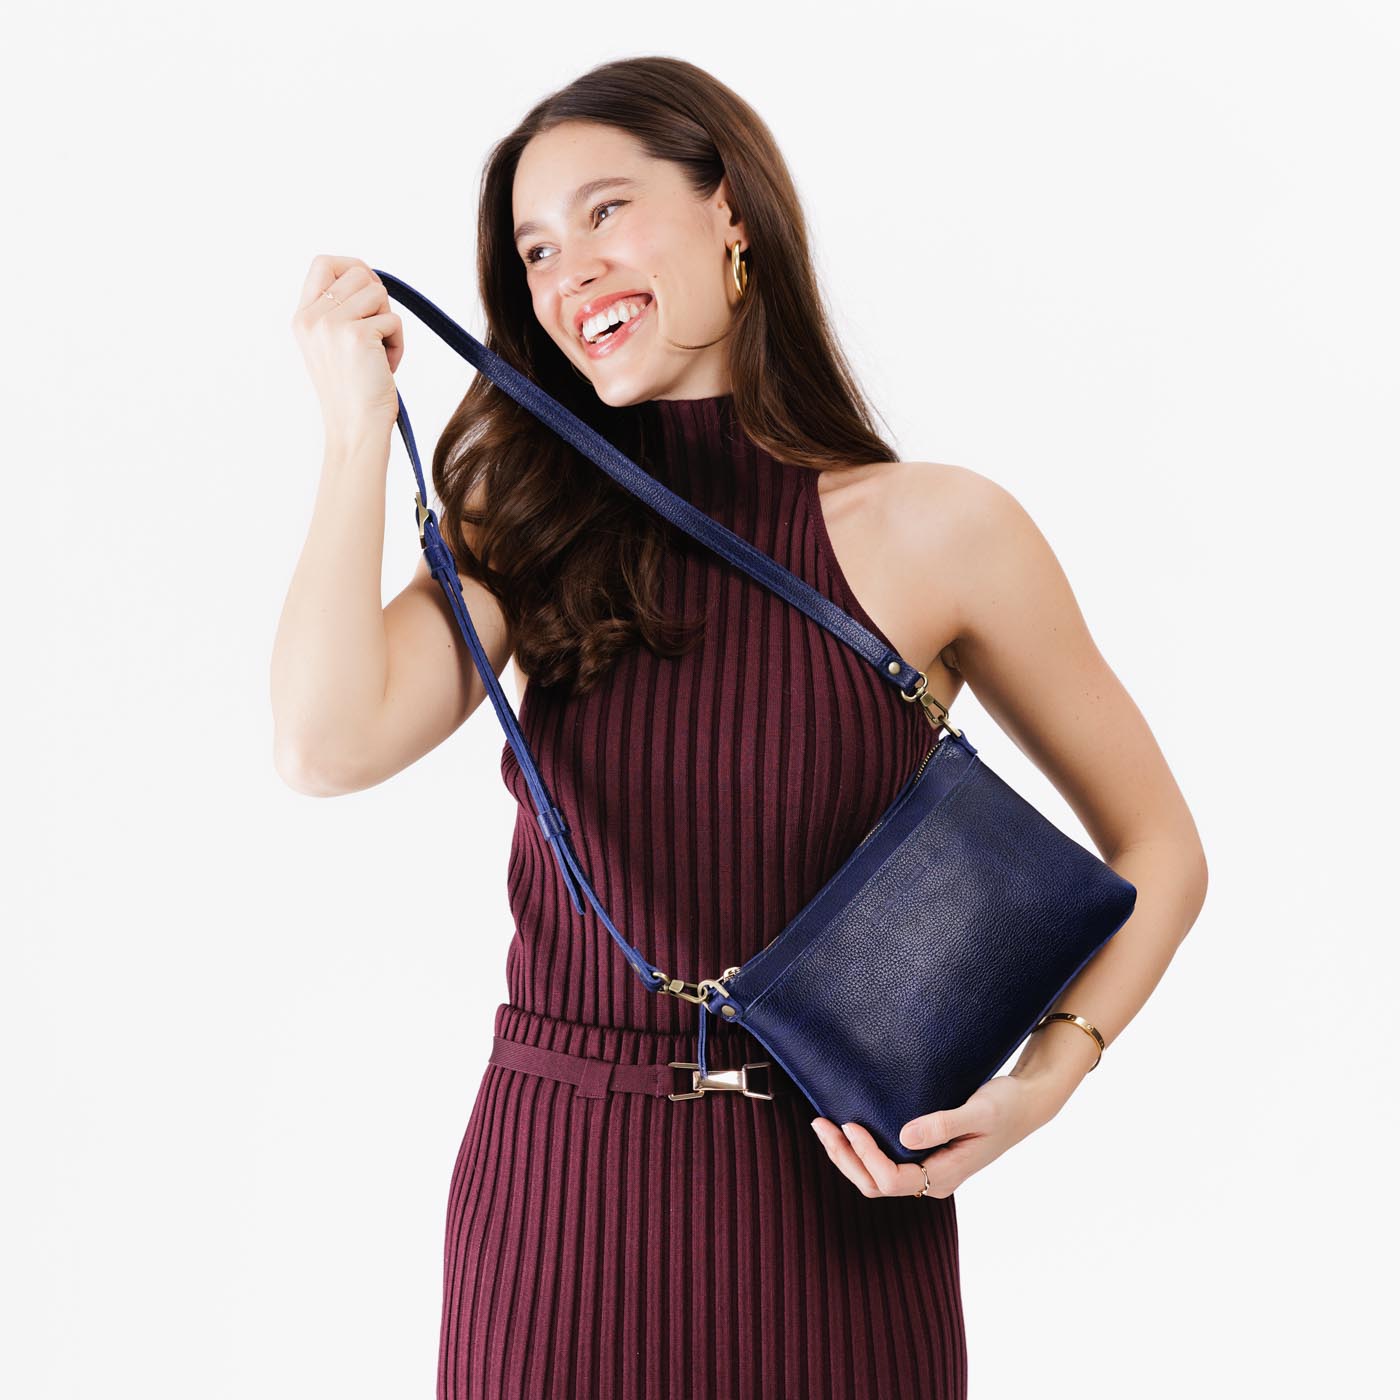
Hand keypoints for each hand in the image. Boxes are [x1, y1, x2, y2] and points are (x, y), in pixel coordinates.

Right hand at [290, 255, 404, 441]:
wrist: (356, 429)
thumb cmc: (354, 392)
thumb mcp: (335, 345)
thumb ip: (341, 310)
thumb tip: (369, 276)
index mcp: (303, 318)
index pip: (323, 263)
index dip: (353, 267)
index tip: (370, 289)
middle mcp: (312, 317)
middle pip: (358, 273)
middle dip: (378, 300)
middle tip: (377, 333)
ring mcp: (331, 324)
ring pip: (378, 292)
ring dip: (388, 323)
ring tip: (379, 354)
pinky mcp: (357, 335)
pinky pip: (393, 319)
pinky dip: (397, 343)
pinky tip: (386, 367)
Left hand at [810, 1072, 1067, 1198]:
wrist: (1026, 1105)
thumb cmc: (1005, 1106)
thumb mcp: (979, 1112)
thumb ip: (943, 1123)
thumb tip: (904, 1135)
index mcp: (944, 1176)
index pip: (890, 1179)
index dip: (865, 1156)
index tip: (851, 1124)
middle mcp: (932, 1179)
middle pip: (875, 1184)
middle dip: (844, 1158)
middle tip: (820, 1124)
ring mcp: (928, 1170)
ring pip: (875, 1177)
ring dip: (847, 1155)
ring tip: (824, 1125)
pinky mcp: (925, 1156)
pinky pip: (884, 1162)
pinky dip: (860, 1149)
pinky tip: (848, 1127)